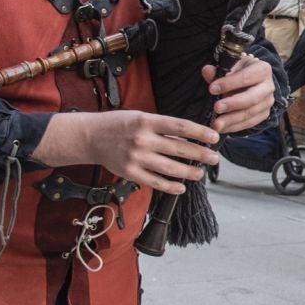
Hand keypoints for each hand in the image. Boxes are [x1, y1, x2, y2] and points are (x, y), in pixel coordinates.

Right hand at [34, 110, 218, 195]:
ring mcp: (136, 157)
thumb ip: (162, 127)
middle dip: (200, 154)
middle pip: (179, 148)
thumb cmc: (118, 124)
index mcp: (146, 121)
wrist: (90, 137)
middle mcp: (142, 139)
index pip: (180, 126)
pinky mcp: (130, 172)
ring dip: (189, 172)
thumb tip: (188, 137)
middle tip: (214, 158)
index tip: (214, 137)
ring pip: (170, 168)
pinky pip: (155, 182)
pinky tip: (181, 187)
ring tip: (200, 173)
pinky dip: (170, 186)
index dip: (200, 133)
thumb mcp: (140, 117)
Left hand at [203, 56, 275, 134]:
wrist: (251, 81)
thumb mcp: (229, 66)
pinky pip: (249, 123)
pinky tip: (222, 128)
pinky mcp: (264, 114)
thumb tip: (207, 71)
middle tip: (216, 108)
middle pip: (252, 98)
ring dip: (231, 119)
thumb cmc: (238, 72)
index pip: (246, 77)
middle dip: (232, 104)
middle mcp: (268, 86)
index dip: (229, 83)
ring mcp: (267, 102)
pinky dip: (234, 127)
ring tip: (216, 123)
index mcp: (262, 70)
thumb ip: (217, 70)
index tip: (212, 89)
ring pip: (250, 113)